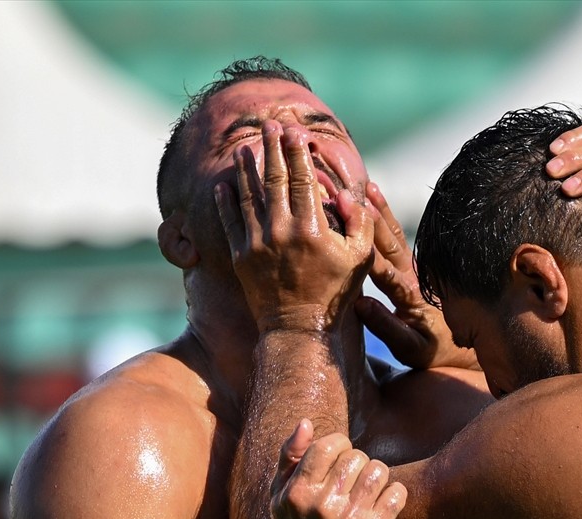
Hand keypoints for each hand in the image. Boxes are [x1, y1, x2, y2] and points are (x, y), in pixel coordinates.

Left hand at [215, 121, 375, 331]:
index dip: (299, 153)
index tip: (295, 133)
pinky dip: (225, 202)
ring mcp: (258, 243)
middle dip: (272, 149)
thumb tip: (348, 194)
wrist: (298, 329)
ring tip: (243, 148)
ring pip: (249, 196)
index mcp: (312, 228)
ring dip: (246, 169)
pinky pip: (230, 222)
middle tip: (268, 126)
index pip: (304, 180)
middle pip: (275, 179)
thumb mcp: (359, 259)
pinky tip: (223, 185)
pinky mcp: (242, 256)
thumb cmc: (334, 294)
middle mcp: (282, 230)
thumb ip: (359, 224)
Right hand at [269, 420, 406, 518]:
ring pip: (379, 470)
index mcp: (297, 493)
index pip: (329, 445)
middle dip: (357, 463)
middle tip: (351, 480)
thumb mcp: (280, 496)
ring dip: (376, 476)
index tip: (338, 459)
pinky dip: (393, 494)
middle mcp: (322, 507)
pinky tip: (381, 504)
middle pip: (357, 457)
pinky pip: (397, 493)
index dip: (339, 445)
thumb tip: (306, 422)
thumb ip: (289, 457)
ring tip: (367, 489)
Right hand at [354, 182, 480, 369]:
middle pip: (391, 246)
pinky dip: (386, 218)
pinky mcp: (416, 267)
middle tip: (354, 197)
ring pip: (396, 237)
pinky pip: (398, 238)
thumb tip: (360, 304)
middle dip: (373, 222)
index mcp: (411, 299)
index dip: (368, 257)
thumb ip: (387, 328)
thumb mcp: (411, 349)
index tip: (350, 237)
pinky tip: (375, 200)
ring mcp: (416, 270)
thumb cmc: (433, 351)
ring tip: (367, 186)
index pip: (387, 275)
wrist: (462, 346)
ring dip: (382, 211)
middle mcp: (414, 279)